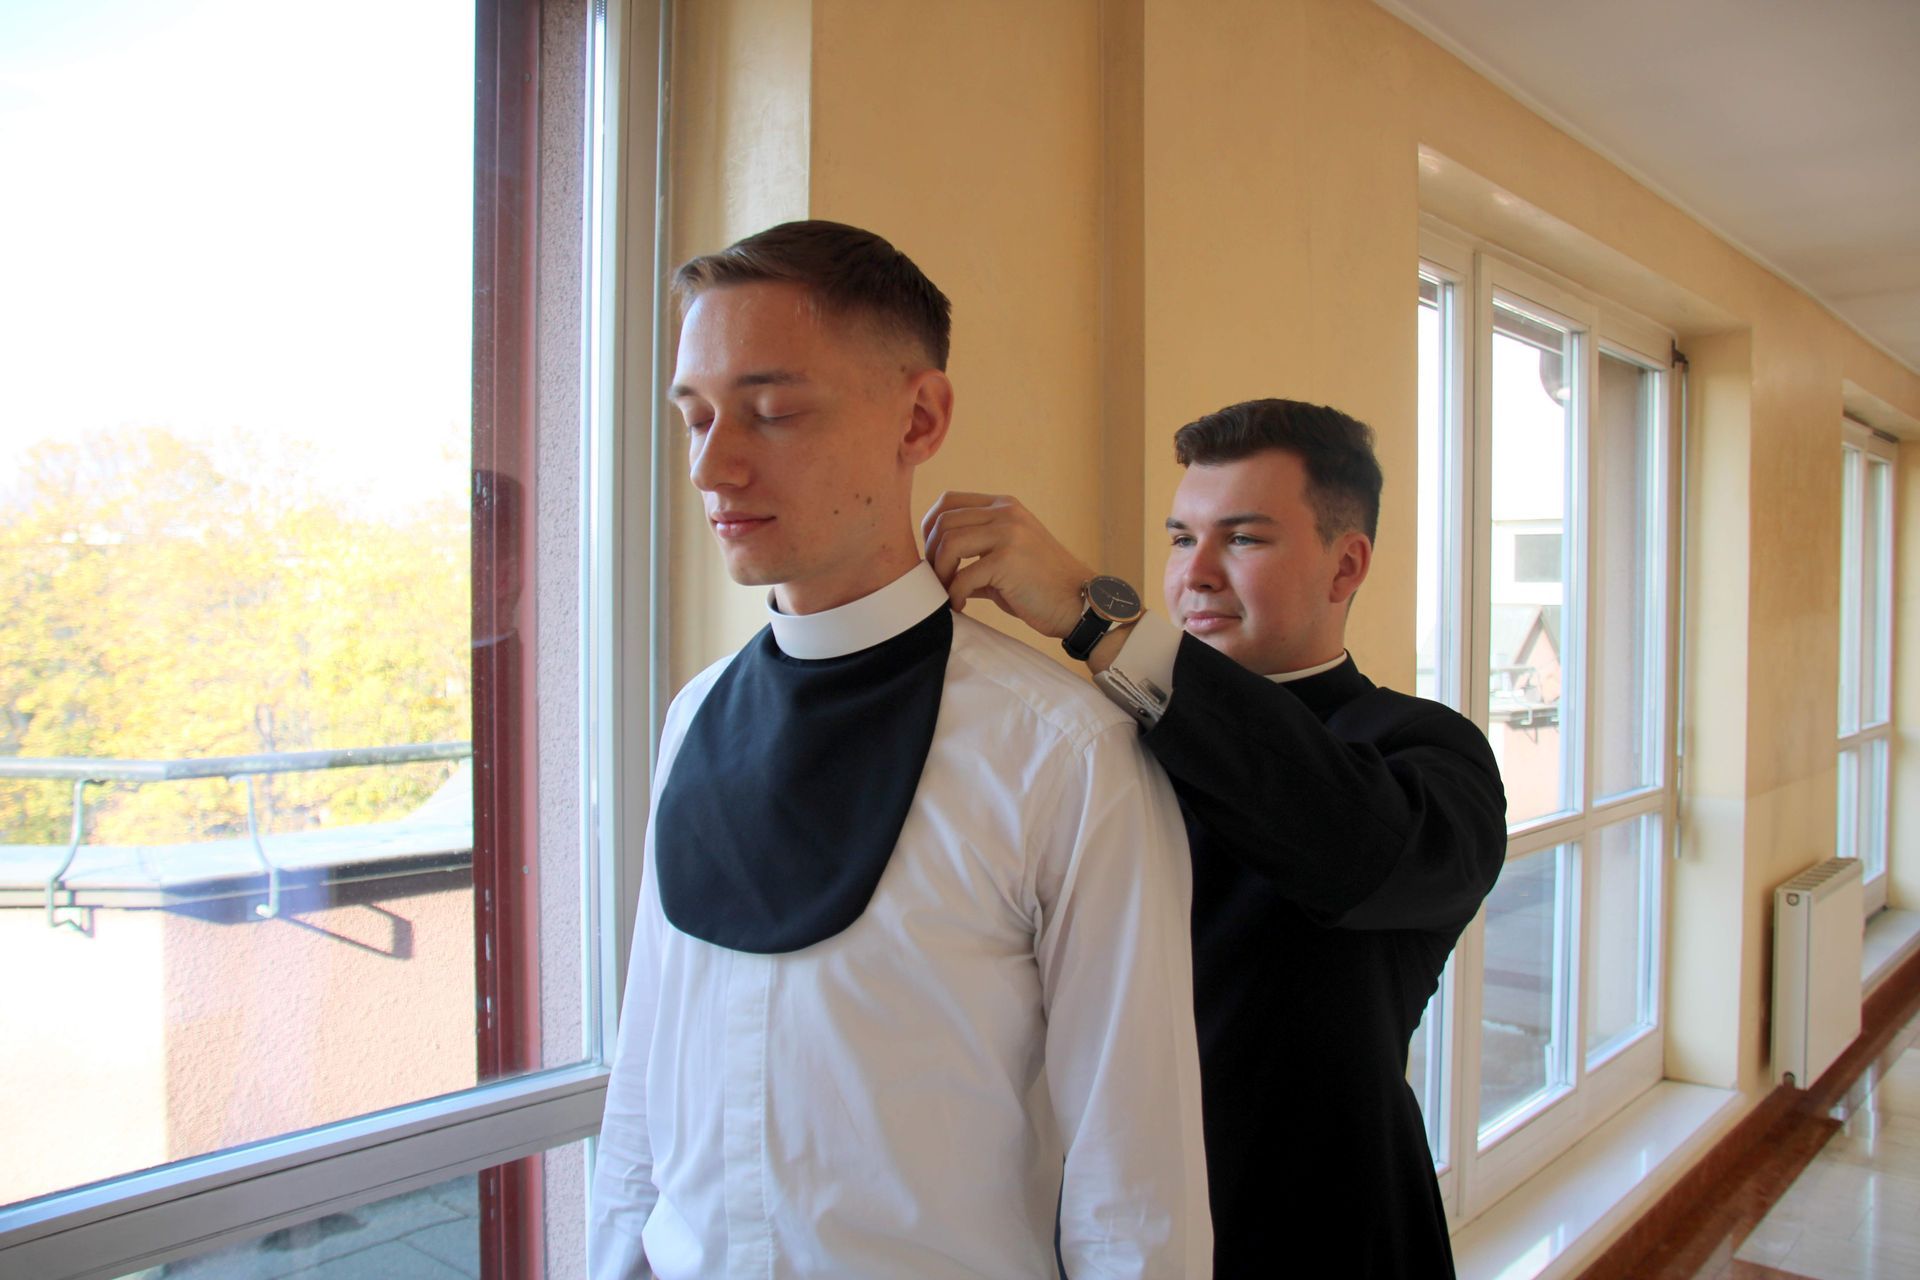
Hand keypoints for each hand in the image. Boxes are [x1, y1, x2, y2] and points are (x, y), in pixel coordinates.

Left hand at [921, 491, 1093, 639]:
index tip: (930, 555)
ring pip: (949, 544)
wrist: (1080, 603)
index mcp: (1004, 506)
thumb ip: (975, 553)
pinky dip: (955, 594)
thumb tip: (933, 564)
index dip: (929, 527)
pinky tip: (961, 605)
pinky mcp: (1009, 560)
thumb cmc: (1041, 587)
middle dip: (931, 554)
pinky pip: (963, 576)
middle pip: (944, 522)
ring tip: (947, 593)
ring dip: (940, 573)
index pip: (949, 501)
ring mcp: (1009, 534)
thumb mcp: (1006, 558)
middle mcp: (1006, 513)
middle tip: (936, 581)